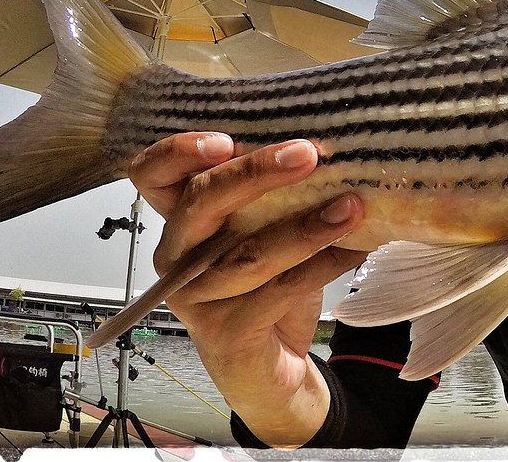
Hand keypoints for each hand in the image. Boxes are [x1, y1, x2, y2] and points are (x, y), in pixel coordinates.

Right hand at [132, 133, 366, 446]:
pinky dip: (322, 266)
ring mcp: (197, 298)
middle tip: (307, 153)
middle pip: (200, 202)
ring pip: (248, 251)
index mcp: (180, 220)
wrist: (274, 368)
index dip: (177, 152)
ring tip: (352, 206)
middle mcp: (177, 257)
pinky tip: (355, 249)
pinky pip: (278, 291)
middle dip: (255, 172)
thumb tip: (331, 148)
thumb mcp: (266, 232)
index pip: (152, 175)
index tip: (226, 139)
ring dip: (305, 225)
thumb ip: (276, 195)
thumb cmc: (267, 287)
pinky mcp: (228, 334)